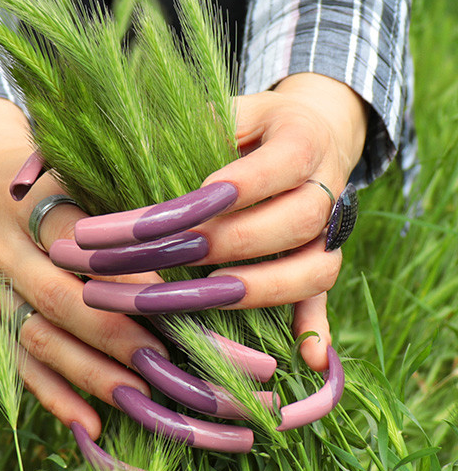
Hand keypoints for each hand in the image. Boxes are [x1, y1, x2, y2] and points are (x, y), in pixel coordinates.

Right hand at [0, 97, 167, 438]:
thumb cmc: (47, 175)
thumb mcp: (72, 167)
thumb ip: (116, 197)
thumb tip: (188, 235)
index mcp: (27, 204)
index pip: (73, 239)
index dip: (118, 270)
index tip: (169, 297)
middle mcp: (4, 250)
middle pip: (57, 298)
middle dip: (114, 334)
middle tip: (168, 361)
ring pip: (39, 338)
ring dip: (91, 372)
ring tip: (141, 398)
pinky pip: (20, 364)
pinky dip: (55, 395)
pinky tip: (91, 424)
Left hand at [190, 73, 367, 369]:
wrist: (319, 136)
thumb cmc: (258, 126)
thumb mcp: (235, 109)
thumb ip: (201, 124)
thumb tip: (141, 144)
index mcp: (303, 142)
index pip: (273, 167)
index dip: (232, 188)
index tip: (182, 205)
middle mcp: (326, 190)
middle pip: (289, 223)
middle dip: (225, 243)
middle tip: (170, 252)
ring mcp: (329, 234)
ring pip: (311, 269)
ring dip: (255, 289)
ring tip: (199, 298)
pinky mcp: (323, 264)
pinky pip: (326, 301)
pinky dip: (316, 331)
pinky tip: (304, 361)